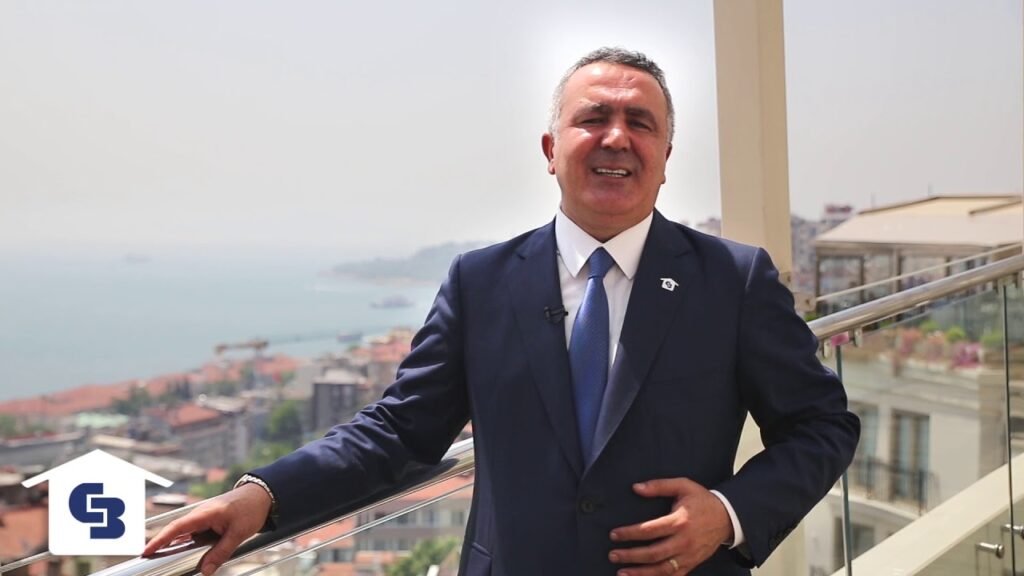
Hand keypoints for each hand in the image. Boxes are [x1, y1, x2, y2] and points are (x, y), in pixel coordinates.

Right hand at [143, 483, 272, 575]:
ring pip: (185, 534)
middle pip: (176, 531)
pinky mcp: (209, 522)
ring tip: (163, 558)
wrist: (261, 495)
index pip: (176, 527)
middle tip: (149, 558)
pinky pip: (194, 534)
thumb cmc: (250, 508)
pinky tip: (185, 554)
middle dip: (162, 544)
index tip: (147, 551)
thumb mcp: (238, 533)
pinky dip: (188, 544)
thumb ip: (221, 552)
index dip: (160, 539)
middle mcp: (200, 515)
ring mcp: (204, 518)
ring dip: (175, 545)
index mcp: (204, 513)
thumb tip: (206, 570)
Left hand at [608, 478, 732, 574]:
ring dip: (640, 573)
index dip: (630, 534)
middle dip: (631, 556)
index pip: (650, 530)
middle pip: (653, 553)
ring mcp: (689, 556)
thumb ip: (659, 486)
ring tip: (622, 572)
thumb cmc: (701, 500)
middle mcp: (684, 542)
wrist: (727, 517)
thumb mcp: (683, 485)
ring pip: (662, 570)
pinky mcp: (692, 564)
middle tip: (613, 555)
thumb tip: (636, 488)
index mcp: (680, 522)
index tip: (614, 534)